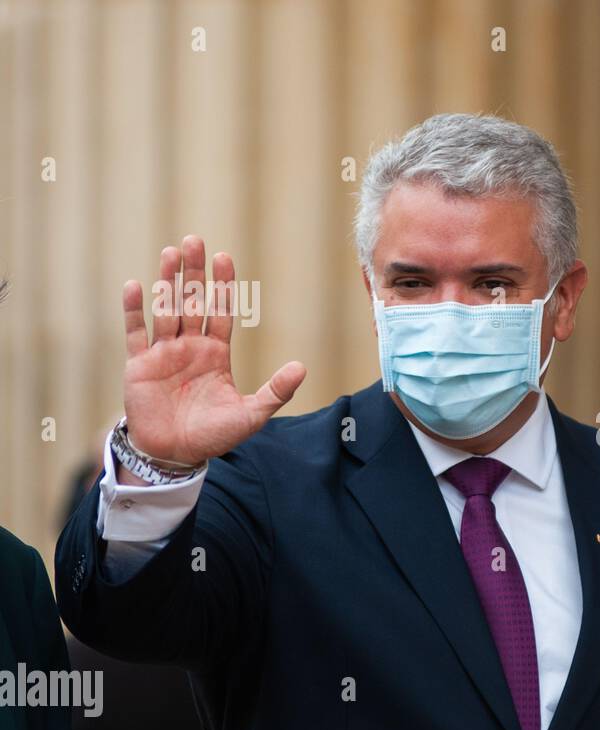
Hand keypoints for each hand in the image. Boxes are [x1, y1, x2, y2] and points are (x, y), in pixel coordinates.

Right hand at [120, 236, 305, 467]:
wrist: (175, 455)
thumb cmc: (214, 435)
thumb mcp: (251, 414)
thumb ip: (276, 391)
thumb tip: (302, 367)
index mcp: (216, 354)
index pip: (221, 312)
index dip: (223, 287)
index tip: (224, 258)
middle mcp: (189, 347)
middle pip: (192, 302)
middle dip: (194, 273)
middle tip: (195, 241)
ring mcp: (163, 353)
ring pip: (165, 310)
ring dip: (167, 283)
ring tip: (171, 253)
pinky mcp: (139, 365)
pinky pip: (136, 333)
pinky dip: (135, 310)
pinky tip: (137, 286)